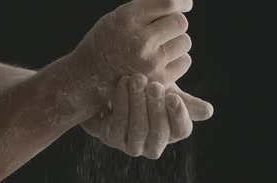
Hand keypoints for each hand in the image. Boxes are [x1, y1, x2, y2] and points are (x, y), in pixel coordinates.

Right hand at [65, 0, 193, 119]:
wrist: (91, 75)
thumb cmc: (109, 41)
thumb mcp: (119, 16)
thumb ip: (147, 8)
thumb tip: (181, 3)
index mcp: (127, 18)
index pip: (168, 3)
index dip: (182, 2)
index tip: (186, 5)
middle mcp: (139, 41)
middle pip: (180, 23)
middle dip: (175, 24)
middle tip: (163, 31)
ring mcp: (150, 63)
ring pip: (185, 42)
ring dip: (177, 42)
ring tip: (159, 48)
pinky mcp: (159, 80)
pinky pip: (184, 61)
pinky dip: (178, 60)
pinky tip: (162, 62)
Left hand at [83, 74, 193, 158]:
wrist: (116, 89)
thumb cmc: (147, 93)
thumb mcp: (168, 94)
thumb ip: (185, 102)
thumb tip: (209, 112)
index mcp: (172, 133)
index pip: (182, 130)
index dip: (179, 115)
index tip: (174, 97)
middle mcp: (154, 145)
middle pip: (160, 132)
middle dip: (157, 108)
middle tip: (154, 85)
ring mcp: (132, 145)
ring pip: (139, 129)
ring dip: (138, 103)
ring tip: (137, 79)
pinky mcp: (111, 139)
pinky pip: (119, 123)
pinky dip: (122, 101)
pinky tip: (124, 83)